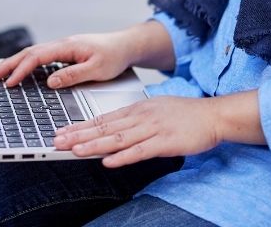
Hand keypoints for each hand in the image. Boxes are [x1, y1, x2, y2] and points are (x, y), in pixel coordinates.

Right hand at [0, 32, 135, 88]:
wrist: (126, 45)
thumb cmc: (114, 56)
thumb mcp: (97, 70)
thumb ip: (73, 75)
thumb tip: (51, 82)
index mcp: (67, 46)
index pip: (37, 57)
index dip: (21, 69)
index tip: (10, 82)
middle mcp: (62, 44)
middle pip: (29, 52)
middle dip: (9, 63)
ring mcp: (62, 47)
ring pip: (33, 53)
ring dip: (15, 62)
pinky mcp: (65, 52)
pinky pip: (40, 56)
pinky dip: (26, 62)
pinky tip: (20, 69)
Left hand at [52, 96, 220, 167]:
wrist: (213, 115)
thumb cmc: (185, 114)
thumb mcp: (155, 110)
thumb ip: (134, 120)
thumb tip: (113, 131)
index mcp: (137, 109)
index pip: (102, 118)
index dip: (80, 126)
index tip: (61, 131)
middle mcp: (141, 117)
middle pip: (104, 127)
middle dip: (79, 135)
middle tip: (57, 141)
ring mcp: (152, 129)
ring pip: (118, 138)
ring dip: (94, 145)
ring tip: (75, 150)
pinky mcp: (165, 142)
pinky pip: (140, 151)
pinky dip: (123, 157)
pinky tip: (108, 161)